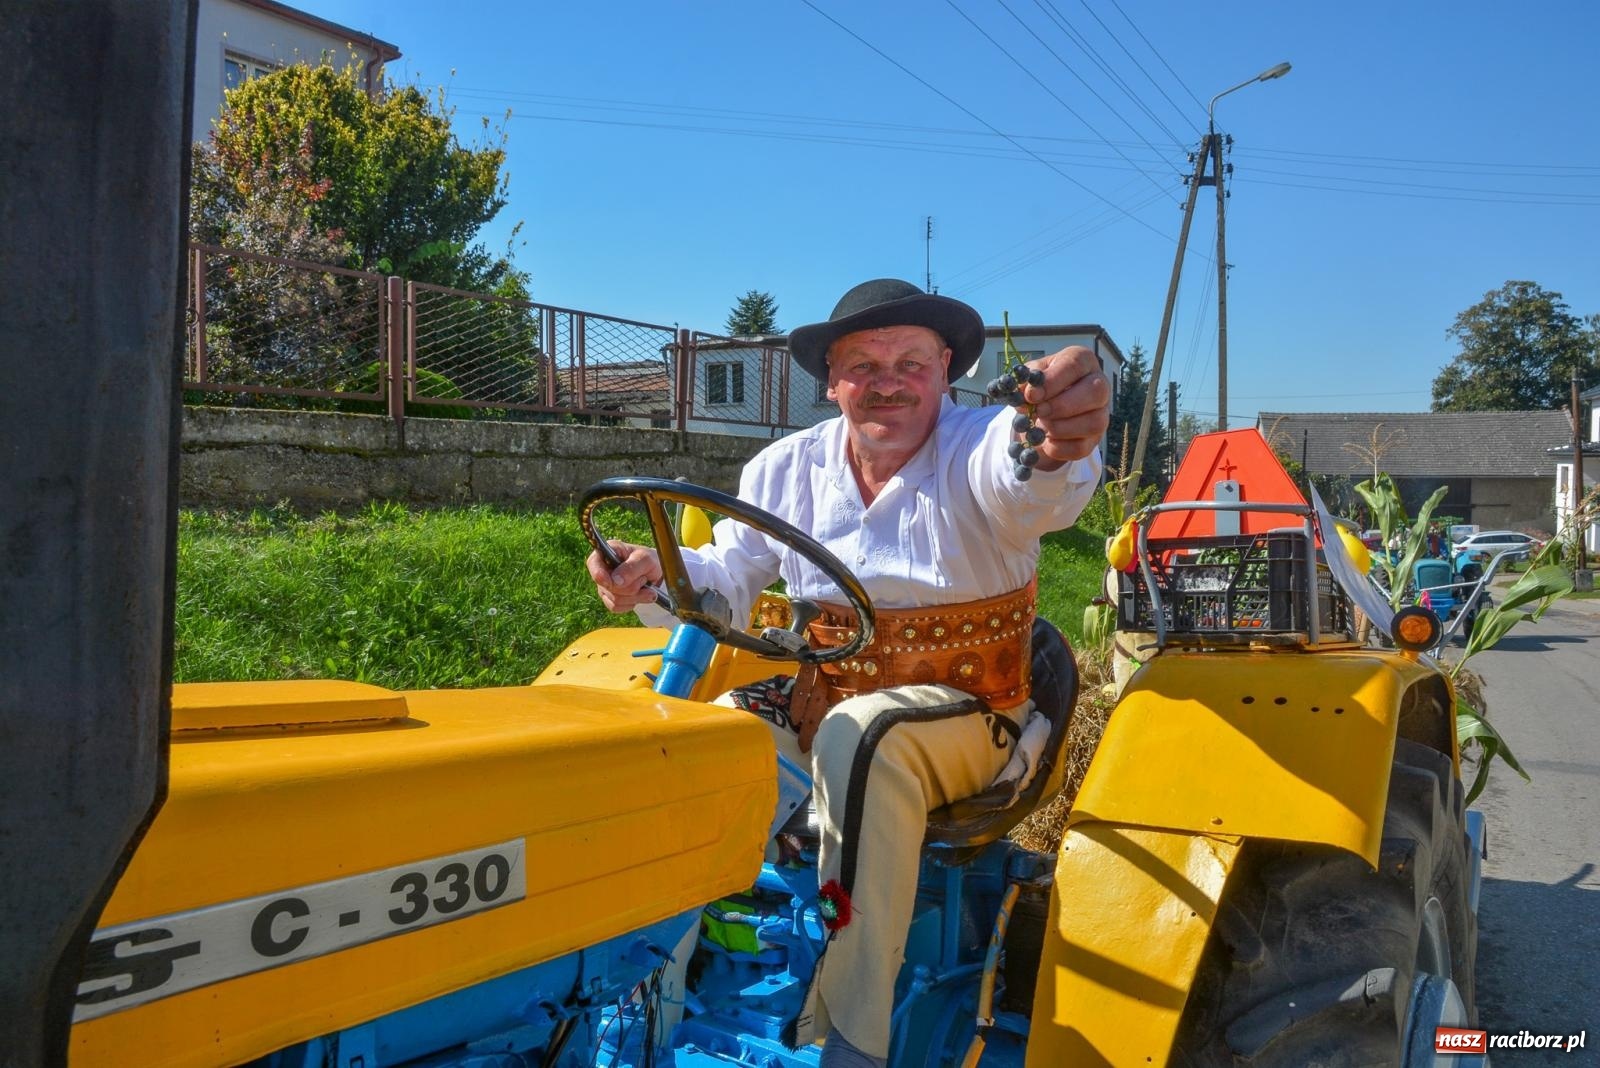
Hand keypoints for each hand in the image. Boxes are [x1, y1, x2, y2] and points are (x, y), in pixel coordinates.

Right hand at [585, 540, 663, 612]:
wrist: (658, 574)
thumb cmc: (650, 561)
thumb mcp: (646, 559)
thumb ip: (631, 568)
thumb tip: (615, 581)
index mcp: (608, 551)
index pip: (593, 563)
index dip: (598, 574)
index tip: (610, 582)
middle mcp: (603, 568)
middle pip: (607, 586)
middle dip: (631, 587)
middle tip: (644, 579)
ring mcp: (605, 585)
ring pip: (613, 599)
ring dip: (635, 597)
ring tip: (647, 587)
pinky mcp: (609, 598)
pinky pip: (616, 607)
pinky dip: (631, 604)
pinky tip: (640, 595)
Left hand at [1018, 346, 1111, 468]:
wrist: (1045, 411)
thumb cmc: (1041, 387)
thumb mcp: (1030, 378)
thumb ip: (1025, 382)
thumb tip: (1027, 393)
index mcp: (1083, 361)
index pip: (1075, 365)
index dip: (1053, 381)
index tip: (1032, 395)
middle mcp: (1099, 385)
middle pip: (1096, 392)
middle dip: (1062, 405)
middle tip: (1038, 411)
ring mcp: (1101, 413)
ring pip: (1093, 423)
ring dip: (1059, 428)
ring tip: (1040, 427)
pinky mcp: (1095, 438)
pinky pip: (1082, 447)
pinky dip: (1058, 447)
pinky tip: (1045, 441)